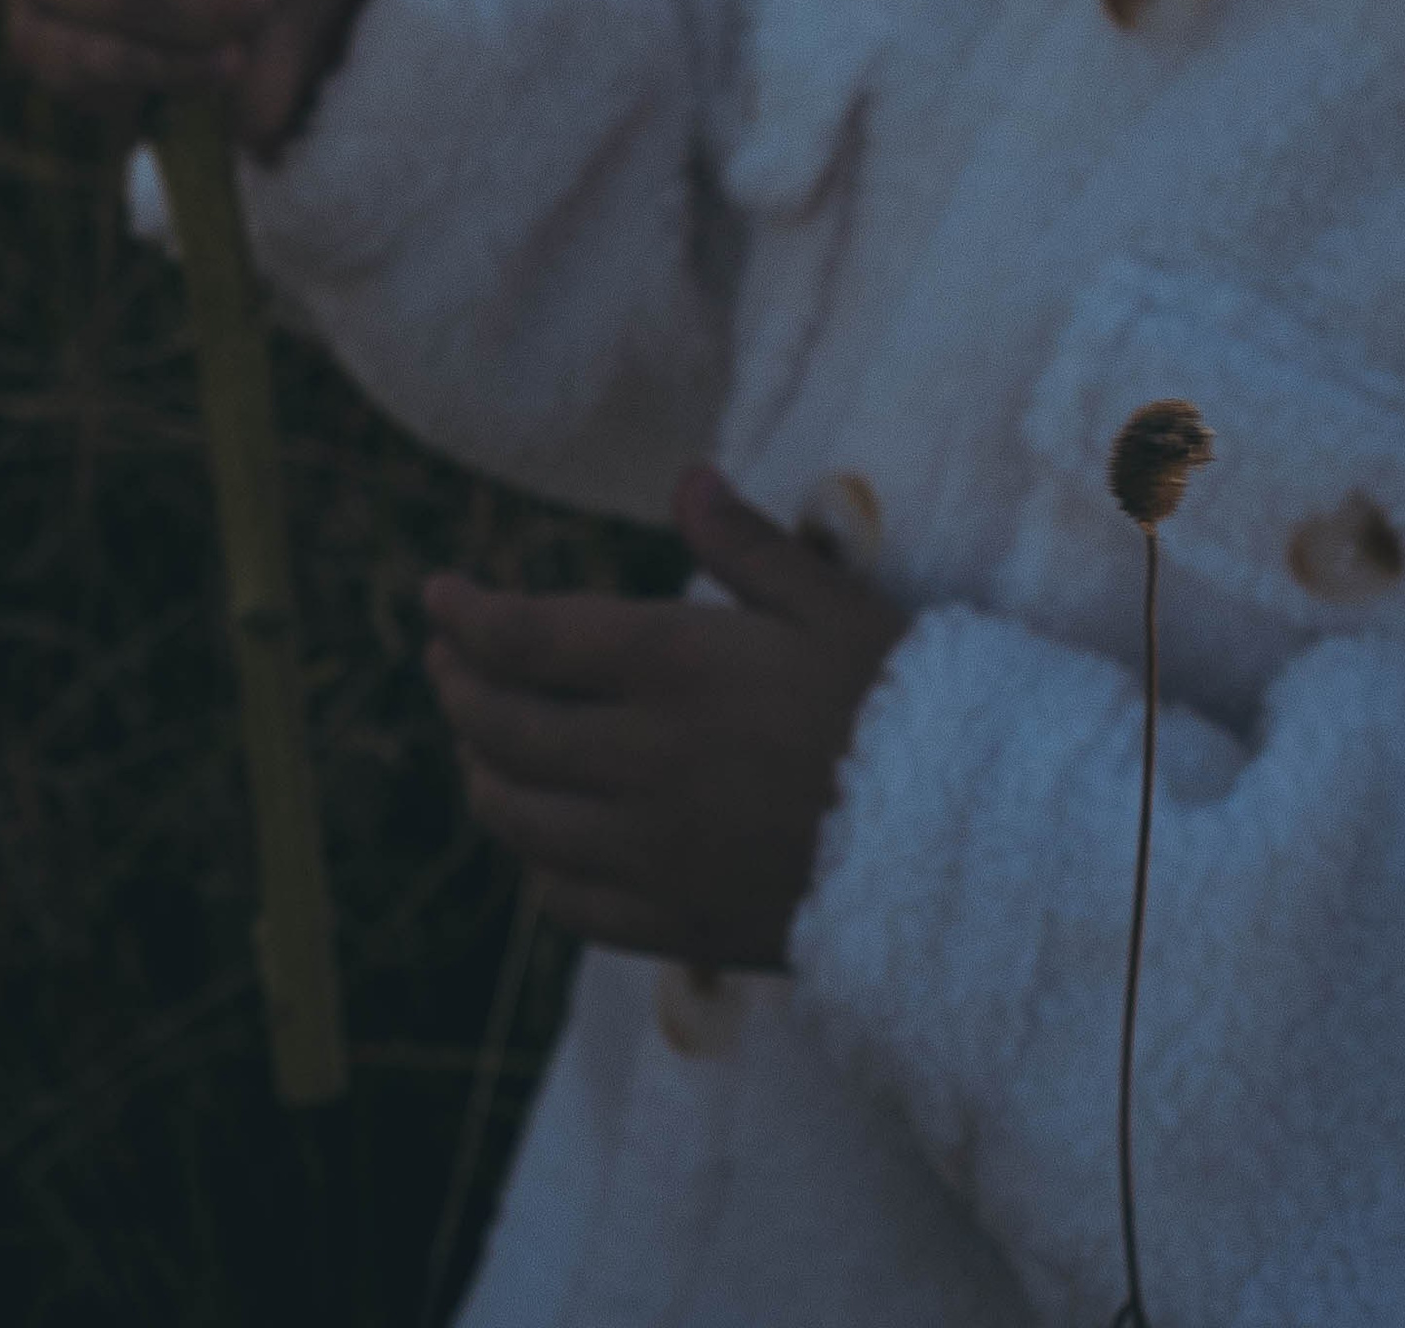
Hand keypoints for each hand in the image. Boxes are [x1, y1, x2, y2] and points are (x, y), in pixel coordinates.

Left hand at [423, 462, 905, 973]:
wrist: (966, 845)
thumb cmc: (903, 703)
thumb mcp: (831, 603)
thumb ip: (746, 544)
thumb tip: (686, 480)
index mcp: (673, 668)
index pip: (525, 641)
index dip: (466, 616)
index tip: (438, 595)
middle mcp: (642, 761)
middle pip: (504, 728)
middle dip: (458, 687)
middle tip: (445, 661)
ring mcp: (653, 852)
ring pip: (520, 819)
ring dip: (484, 773)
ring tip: (480, 743)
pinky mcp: (678, 923)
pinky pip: (568, 904)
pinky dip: (536, 866)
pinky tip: (542, 843)